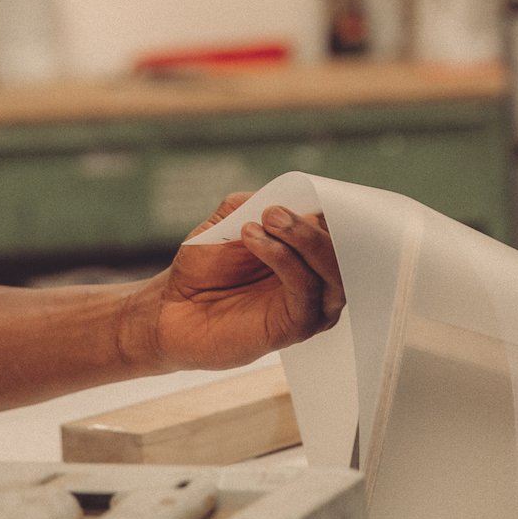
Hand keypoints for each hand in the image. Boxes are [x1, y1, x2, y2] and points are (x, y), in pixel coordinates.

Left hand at [125, 193, 345, 370]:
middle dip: (312, 224)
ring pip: (333, 271)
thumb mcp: (227, 221)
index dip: (330, 205)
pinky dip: (283, 258)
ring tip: (267, 219)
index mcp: (308, 253)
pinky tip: (253, 240)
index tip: (306, 190)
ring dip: (303, 238)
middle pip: (345, 249)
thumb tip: (282, 197)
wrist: (172, 309)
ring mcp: (312, 305)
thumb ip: (253, 204)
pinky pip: (305, 289)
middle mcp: (318, 280)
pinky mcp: (297, 328)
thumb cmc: (203, 267)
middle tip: (274, 210)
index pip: (341, 227)